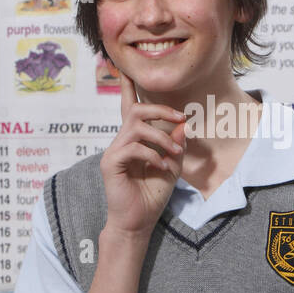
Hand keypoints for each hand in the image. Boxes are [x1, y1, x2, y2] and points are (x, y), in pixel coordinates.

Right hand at [100, 72, 186, 236]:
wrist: (138, 223)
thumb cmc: (151, 196)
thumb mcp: (171, 168)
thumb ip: (176, 147)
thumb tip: (183, 126)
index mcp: (134, 140)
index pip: (130, 108)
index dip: (129, 88)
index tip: (127, 69)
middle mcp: (122, 141)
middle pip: (136, 110)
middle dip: (161, 110)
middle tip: (181, 119)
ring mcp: (114, 152)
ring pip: (136, 126)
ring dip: (161, 138)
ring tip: (174, 154)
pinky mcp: (111, 164)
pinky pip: (133, 148)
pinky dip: (153, 156)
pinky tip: (162, 168)